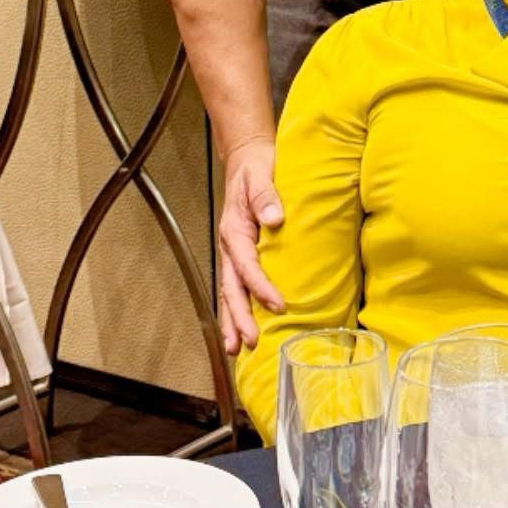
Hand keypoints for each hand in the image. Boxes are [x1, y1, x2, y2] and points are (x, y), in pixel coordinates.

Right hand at [218, 137, 284, 353]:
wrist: (247, 158)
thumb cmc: (256, 166)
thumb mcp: (262, 174)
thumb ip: (267, 195)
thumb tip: (275, 218)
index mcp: (235, 229)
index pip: (247, 264)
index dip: (260, 286)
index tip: (277, 304)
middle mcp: (230, 245)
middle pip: (232, 287)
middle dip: (240, 316)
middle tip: (250, 341)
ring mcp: (233, 253)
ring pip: (230, 293)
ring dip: (232, 321)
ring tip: (236, 350)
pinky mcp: (240, 255)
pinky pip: (236, 286)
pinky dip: (236, 310)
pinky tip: (241, 330)